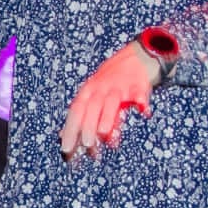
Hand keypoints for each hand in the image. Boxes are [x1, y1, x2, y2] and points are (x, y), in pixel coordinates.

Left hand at [59, 42, 158, 158]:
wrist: (135, 58)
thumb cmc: (111, 83)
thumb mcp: (93, 96)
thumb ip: (82, 117)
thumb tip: (64, 137)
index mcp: (88, 92)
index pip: (76, 111)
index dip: (71, 129)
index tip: (67, 149)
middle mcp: (101, 88)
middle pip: (92, 108)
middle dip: (88, 126)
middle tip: (87, 146)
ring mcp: (120, 86)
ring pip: (112, 102)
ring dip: (108, 117)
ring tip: (104, 133)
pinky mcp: (138, 85)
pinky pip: (139, 94)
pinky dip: (141, 102)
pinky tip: (144, 112)